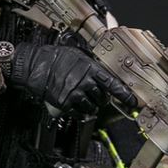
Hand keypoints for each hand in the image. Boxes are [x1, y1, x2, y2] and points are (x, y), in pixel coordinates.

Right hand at [8, 42, 136, 114]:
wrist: (35, 66)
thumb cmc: (54, 58)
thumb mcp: (77, 54)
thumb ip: (90, 64)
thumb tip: (101, 72)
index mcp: (90, 68)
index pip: (112, 83)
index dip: (124, 94)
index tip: (132, 102)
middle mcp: (85, 81)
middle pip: (102, 97)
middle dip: (100, 99)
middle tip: (94, 96)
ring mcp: (75, 93)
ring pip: (92, 107)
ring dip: (90, 107)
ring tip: (82, 100)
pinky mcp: (66, 103)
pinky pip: (79, 113)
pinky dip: (79, 112)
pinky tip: (75, 107)